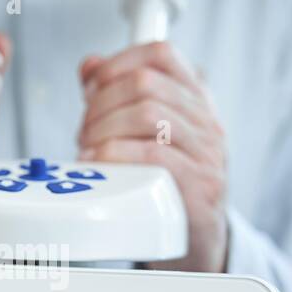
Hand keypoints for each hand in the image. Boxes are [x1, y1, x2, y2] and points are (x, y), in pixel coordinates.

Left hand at [77, 42, 227, 272]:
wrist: (197, 237)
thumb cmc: (167, 182)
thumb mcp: (146, 134)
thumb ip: (118, 96)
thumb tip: (90, 65)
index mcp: (195, 100)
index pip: (161, 54)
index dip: (117, 62)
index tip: (92, 87)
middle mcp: (206, 121)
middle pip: (145, 83)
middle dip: (101, 103)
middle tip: (83, 130)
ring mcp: (207, 152)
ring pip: (147, 114)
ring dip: (103, 129)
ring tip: (88, 151)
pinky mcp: (200, 184)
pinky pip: (153, 154)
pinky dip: (114, 156)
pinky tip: (97, 165)